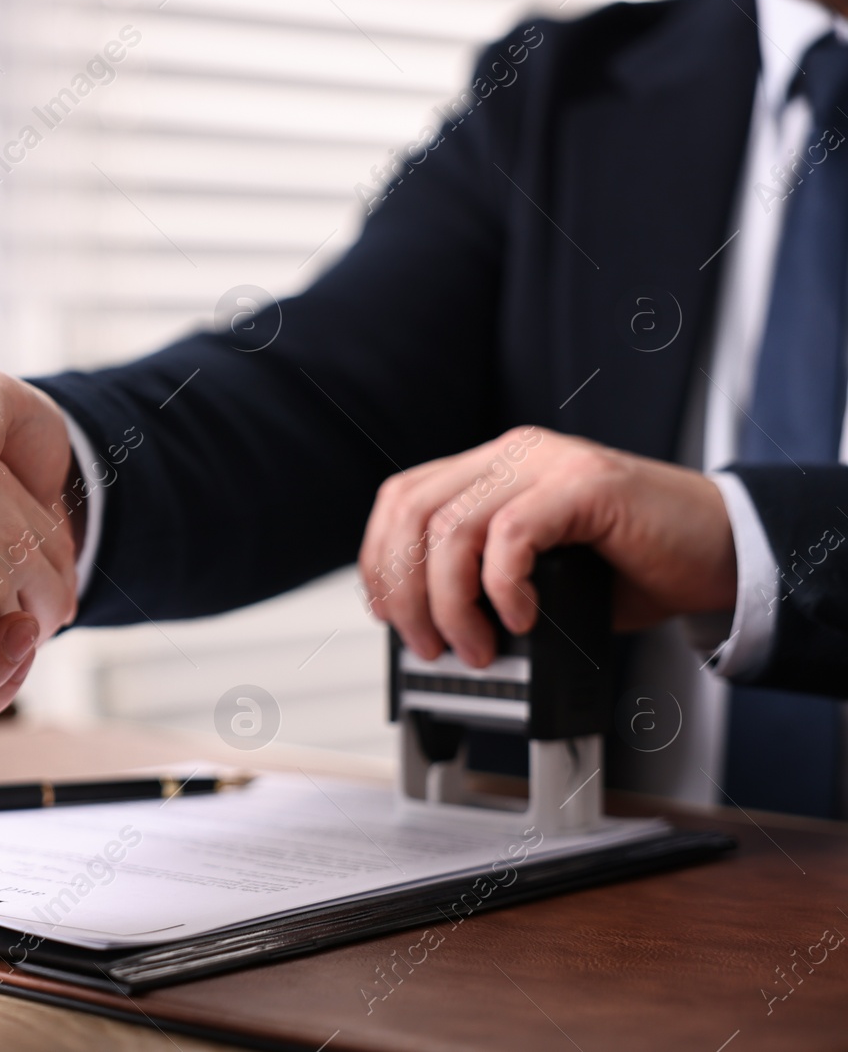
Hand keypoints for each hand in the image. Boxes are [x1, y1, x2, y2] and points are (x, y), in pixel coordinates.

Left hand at [358, 427, 736, 666]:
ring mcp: (548, 464)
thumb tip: (429, 630)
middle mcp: (512, 456)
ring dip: (450, 603)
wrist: (723, 552)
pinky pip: (510, 535)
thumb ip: (481, 579)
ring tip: (476, 646)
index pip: (401, 501)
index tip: (389, 615)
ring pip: (451, 530)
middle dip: (405, 591)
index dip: (380, 560)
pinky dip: (504, 589)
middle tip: (430, 645)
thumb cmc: (636, 565)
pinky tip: (524, 619)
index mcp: (492, 468)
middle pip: (412, 514)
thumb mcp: (538, 572)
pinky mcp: (586, 484)